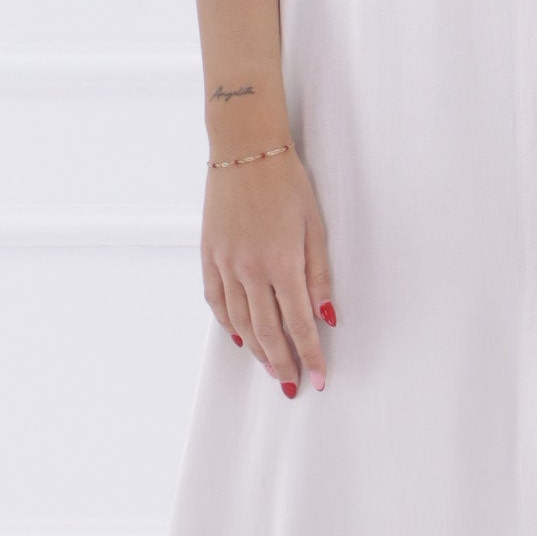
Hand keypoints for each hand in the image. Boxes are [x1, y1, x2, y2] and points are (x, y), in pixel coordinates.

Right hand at [202, 148, 334, 394]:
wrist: (245, 150)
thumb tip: (327, 315)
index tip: (319, 378)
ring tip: (271, 368)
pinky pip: (216, 300)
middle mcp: (251, 269)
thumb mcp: (315, 226)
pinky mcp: (209, 255)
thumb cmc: (286, 183)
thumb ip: (319, 275)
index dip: (310, 355)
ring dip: (256, 350)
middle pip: (267, 331)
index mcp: (282, 262)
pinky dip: (227, 324)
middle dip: (282, 363)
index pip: (300, 323)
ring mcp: (225, 263)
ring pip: (240, 322)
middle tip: (292, 384)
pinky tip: (238, 338)